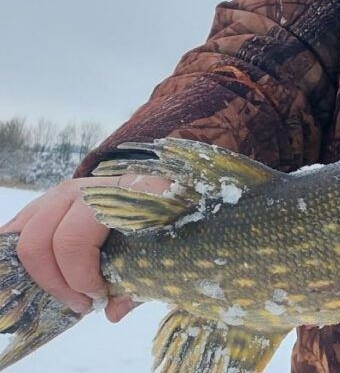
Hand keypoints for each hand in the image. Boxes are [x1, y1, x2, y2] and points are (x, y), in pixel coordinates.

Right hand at [0, 174, 167, 321]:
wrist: (150, 190)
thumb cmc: (157, 221)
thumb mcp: (160, 247)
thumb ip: (140, 280)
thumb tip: (113, 312)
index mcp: (119, 193)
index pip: (76, 239)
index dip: (81, 277)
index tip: (99, 296)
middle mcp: (87, 188)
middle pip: (44, 241)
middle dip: (59, 283)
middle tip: (81, 304)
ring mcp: (63, 192)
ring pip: (27, 237)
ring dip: (43, 276)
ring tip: (68, 294)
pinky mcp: (45, 201)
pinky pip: (18, 230)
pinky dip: (23, 259)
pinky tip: (44, 276)